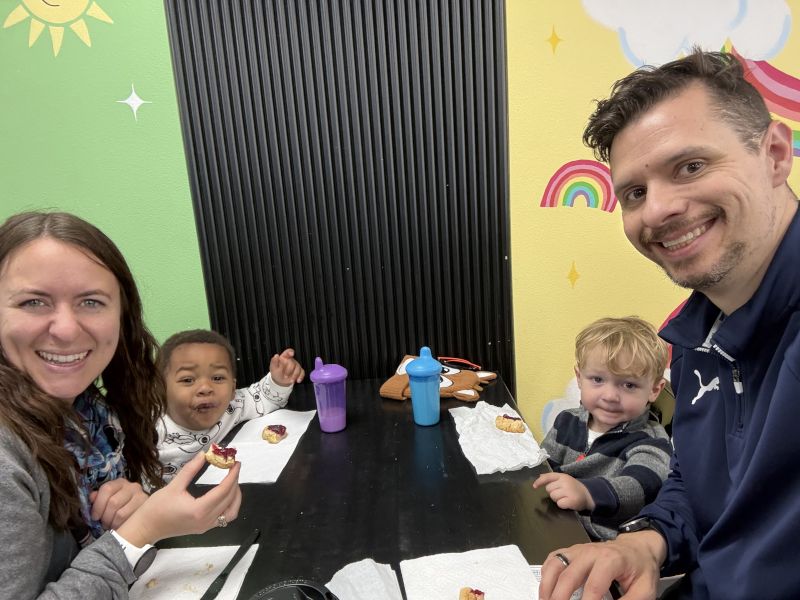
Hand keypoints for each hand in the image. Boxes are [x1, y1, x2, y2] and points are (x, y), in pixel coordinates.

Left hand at [89, 479, 147, 529]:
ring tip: (111, 526)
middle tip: (104, 524)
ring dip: (112, 523)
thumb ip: (99, 498)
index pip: (107, 489)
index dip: (98, 505)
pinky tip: (120, 527)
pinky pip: (128, 521)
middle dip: (105, 517)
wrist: (143, 516)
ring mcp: (141, 497)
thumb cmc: (120, 508)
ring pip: (120, 514)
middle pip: (113, 502)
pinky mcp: (146, 510)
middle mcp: (133, 487)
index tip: (95, 517)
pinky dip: (121, 527)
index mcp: (120, 483)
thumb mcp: (108, 501)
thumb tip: (92, 497)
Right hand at [116, 452, 241, 546]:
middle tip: (233, 467)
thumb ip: (191, 469)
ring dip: (235, 496)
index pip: (224, 490)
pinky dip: (230, 505)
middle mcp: (206, 520)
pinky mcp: (204, 528)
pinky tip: (225, 495)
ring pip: (231, 511)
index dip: (232, 475)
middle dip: (235, 481)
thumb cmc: (156, 508)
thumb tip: (204, 454)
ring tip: (232, 480)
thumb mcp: (173, 485)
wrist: (146, 528)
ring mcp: (206, 526)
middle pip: (230, 499)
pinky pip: (225, 518)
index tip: (235, 463)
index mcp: (199, 509)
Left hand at [270, 348, 304, 385]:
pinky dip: (300, 377)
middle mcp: (291, 360)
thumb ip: (274, 362)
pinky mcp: (299, 371)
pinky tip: (298, 380)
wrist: (280, 381)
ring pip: (298, 368)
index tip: (291, 354)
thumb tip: (276, 356)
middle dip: (289, 370)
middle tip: (285, 376)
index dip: (290, 352)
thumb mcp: (273, 368)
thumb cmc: (276, 372)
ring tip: (290, 380)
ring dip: (294, 375)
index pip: (288, 352)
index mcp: (284, 357)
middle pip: (292, 363)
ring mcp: (296, 365)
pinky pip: (302, 372)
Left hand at [533, 472, 594, 511]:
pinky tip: (567, 503)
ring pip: (553, 497)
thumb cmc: (573, 487)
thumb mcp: (564, 479)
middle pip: (549, 489)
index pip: (548, 477)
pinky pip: (559, 504)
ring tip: (565, 498)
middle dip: (553, 493)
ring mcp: (568, 491)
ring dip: (557, 499)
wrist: (588, 495)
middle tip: (561, 493)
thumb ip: (552, 478)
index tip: (534, 486)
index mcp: (562, 476)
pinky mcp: (572, 500)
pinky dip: (562, 505)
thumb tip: (540, 476)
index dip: (540, 481)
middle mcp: (565, 482)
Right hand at [538, 532, 665, 599]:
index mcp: (611, 560)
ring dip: (547, 586)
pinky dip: (546, 575)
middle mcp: (590, 552)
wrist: (637, 548)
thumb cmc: (641, 570)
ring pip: (555, 564)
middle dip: (560, 598)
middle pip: (569, 575)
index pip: (594, 585)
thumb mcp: (645, 590)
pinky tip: (547, 591)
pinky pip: (552, 560)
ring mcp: (578, 550)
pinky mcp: (571, 551)